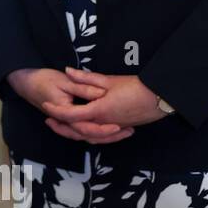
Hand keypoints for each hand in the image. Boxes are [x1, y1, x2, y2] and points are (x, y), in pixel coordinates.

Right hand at [7, 66, 132, 144]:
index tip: (118, 126)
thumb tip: (100, 94)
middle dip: (109, 136)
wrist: (25, 81)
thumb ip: (82, 87)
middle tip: (129, 131)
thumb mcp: (63, 80)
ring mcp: (67, 122)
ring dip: (106, 136)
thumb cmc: (43, 79)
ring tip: (125, 131)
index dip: (102, 129)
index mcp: (65, 113)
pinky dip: (98, 131)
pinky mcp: (69, 120)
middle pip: (88, 135)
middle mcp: (65, 121)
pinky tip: (111, 127)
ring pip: (87, 135)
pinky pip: (84, 130)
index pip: (85, 127)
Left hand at [38, 68, 163, 137]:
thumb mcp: (109, 80)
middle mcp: (104, 123)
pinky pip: (100, 137)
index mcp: (99, 111)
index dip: (57, 111)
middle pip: (77, 131)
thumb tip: (67, 71)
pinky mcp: (120, 129)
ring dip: (74, 133)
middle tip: (49, 120)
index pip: (71, 115)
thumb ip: (86, 77)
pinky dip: (89, 135)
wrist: (161, 97)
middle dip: (61, 128)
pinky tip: (85, 128)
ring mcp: (113, 128)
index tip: (46, 105)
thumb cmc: (136, 87)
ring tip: (63, 125)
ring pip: (89, 137)